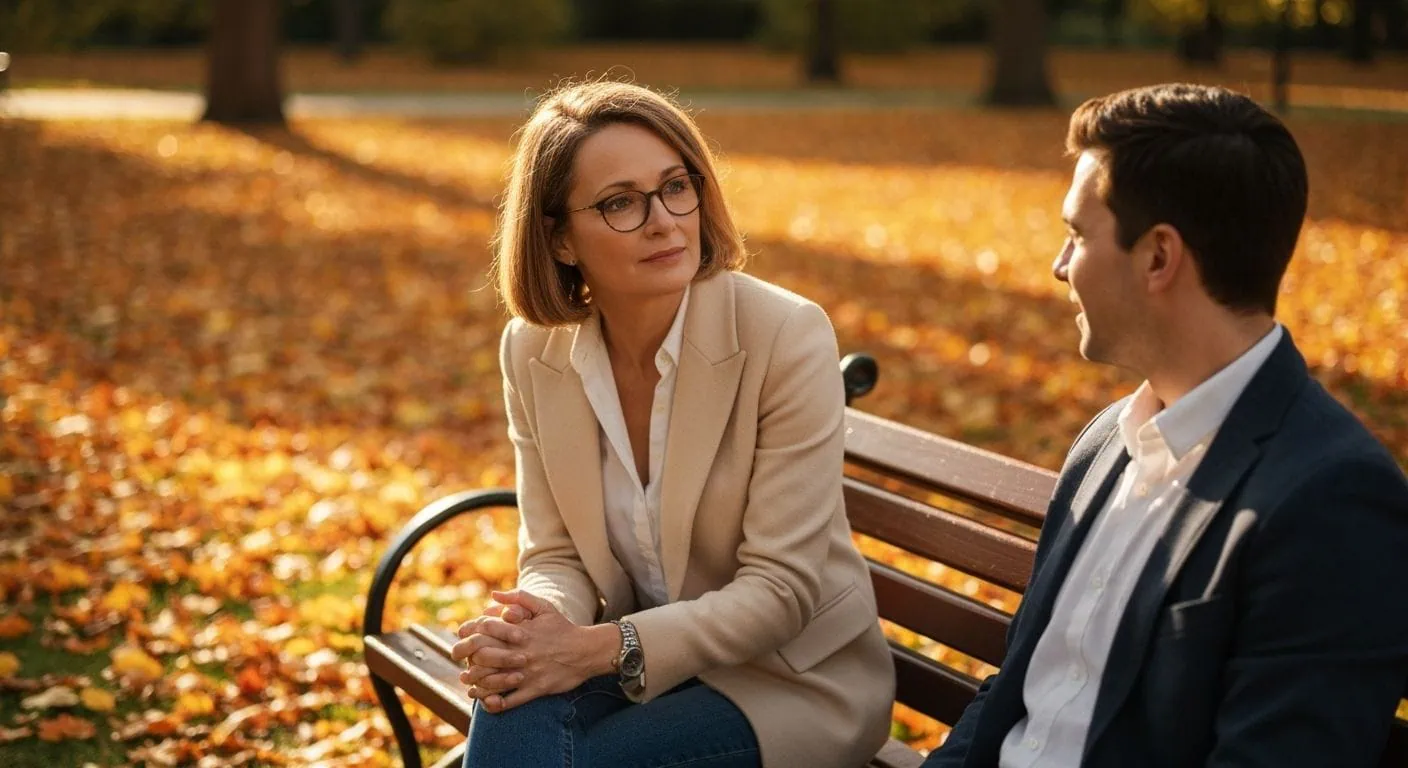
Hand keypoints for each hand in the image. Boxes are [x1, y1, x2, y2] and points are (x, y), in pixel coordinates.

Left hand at [463, 590, 621, 713]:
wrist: (586, 651)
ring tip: (468, 681)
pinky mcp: (535, 689)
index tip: (460, 636)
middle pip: (483, 655)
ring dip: (475, 682)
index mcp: (521, 631)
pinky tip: (485, 701)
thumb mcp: (544, 606)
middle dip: (465, 657)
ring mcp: (527, 672)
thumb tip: (493, 594)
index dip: (468, 632)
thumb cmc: (562, 627)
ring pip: (492, 680)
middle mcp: (521, 652)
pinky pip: (510, 700)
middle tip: (458, 659)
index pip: (485, 629)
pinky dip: (494, 703)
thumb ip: (518, 598)